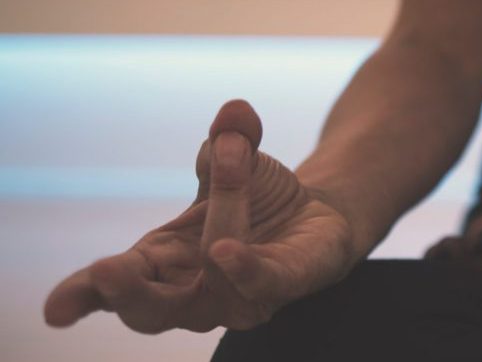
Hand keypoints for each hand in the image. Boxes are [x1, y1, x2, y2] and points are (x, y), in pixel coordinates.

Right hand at [44, 100, 355, 332]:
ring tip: (226, 173)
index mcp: (160, 262)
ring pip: (213, 286)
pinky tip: (229, 250)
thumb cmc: (255, 197)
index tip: (55, 310)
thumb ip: (231, 137)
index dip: (82, 296)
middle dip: (128, 294)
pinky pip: (262, 285)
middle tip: (106, 271)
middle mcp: (193, 291)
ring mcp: (238, 297)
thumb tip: (236, 112)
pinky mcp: (285, 286)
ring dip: (217, 224)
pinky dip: (245, 269)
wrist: (316, 215)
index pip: (111, 288)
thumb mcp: (235, 157)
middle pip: (150, 311)